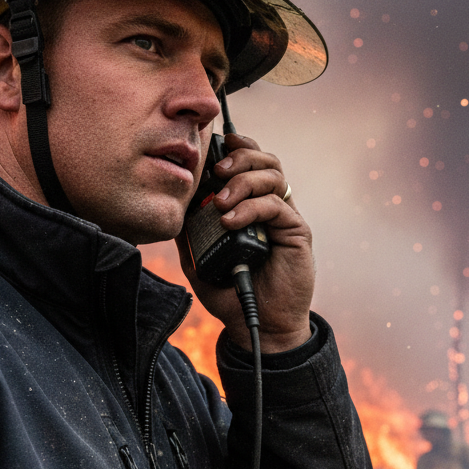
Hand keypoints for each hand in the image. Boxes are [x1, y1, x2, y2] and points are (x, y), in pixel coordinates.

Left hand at [175, 133, 314, 352]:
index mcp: (249, 205)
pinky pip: (276, 206)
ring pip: (272, 176)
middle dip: (240, 157)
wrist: (257, 324)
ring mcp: (283, 218)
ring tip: (221, 202)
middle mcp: (269, 206)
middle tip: (217, 170)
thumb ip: (188, 232)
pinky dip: (251, 207)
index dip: (236, 147)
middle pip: (264, 161)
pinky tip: (231, 221)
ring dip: (243, 181)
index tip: (215, 144)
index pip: (248, 163)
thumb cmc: (230, 291)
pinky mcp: (295, 232)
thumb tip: (172, 205)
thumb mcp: (198, 259)